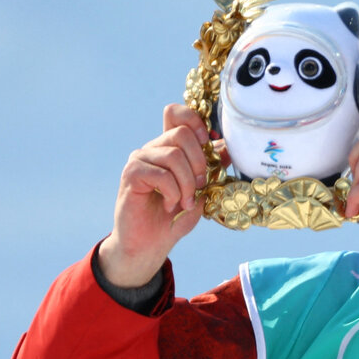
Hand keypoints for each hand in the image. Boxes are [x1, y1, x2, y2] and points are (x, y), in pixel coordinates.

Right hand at [99, 104, 225, 286]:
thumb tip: (227, 149)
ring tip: (184, 202)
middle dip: (199, 163)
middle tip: (198, 187)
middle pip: (181, 133)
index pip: (177, 114)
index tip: (208, 145)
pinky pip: (160, 173)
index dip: (195, 122)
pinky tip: (169, 205)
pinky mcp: (131, 174)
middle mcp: (153, 148)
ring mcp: (140, 159)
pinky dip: (172, 192)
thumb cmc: (173, 218)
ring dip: (186, 183)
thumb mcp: (201, 192)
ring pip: (173, 154)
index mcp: (169, 148)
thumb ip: (211, 169)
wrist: (149, 245)